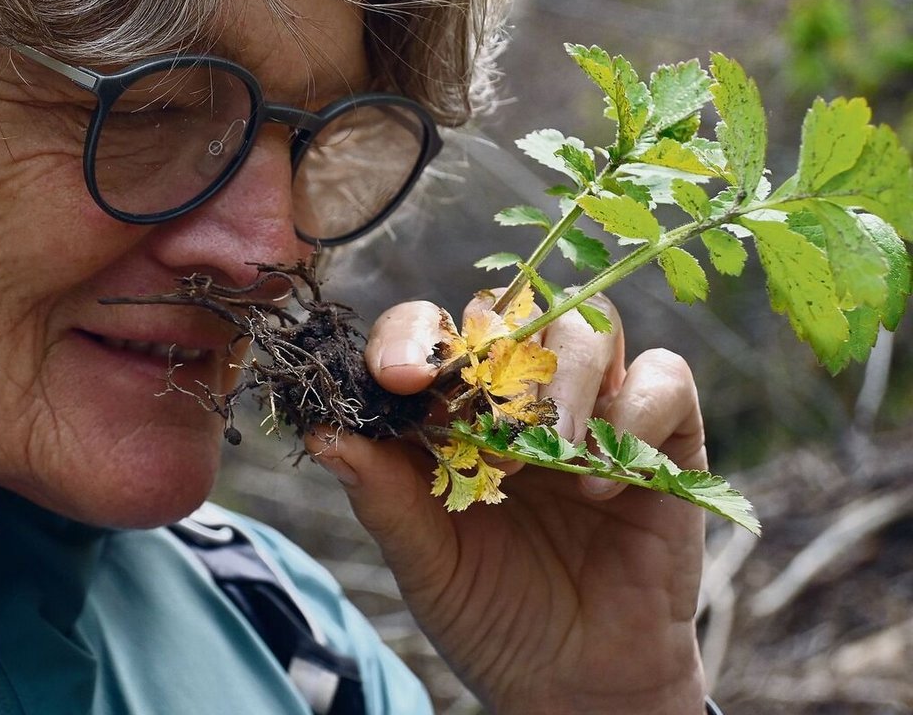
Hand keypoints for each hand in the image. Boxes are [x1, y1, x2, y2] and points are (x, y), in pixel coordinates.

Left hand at [308, 296, 706, 713]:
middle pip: (512, 310)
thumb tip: (321, 432)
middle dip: (494, 361)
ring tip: (548, 461)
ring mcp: (595, 409)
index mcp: (455, 409)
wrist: (574, 684)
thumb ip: (380, 494)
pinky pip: (664, 378)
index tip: (399, 379)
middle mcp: (524, 396)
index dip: (410, 337)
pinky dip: (634, 415)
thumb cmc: (489, 614)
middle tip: (488, 441)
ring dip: (561, 384)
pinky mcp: (666, 438)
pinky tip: (603, 488)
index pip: (429, 330)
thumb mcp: (422, 560)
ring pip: (587, 328)